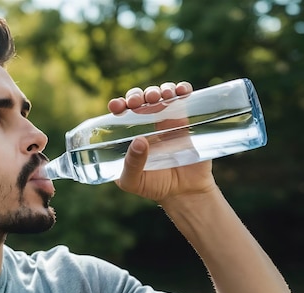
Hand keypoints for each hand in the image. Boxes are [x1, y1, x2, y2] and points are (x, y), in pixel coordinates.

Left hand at [107, 82, 216, 202]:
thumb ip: (132, 165)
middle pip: (140, 98)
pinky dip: (183, 89)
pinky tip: (182, 91)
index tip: (117, 106)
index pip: (121, 112)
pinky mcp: (186, 121)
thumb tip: (139, 141)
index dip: (118, 104)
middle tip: (140, 102)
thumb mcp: (133, 181)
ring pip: (161, 94)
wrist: (185, 193)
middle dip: (138, 94)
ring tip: (161, 97)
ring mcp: (167, 120)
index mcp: (129, 133)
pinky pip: (184, 98)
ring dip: (160, 89)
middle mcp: (146, 123)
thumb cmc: (153, 187)